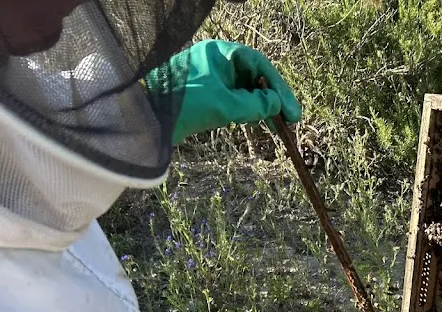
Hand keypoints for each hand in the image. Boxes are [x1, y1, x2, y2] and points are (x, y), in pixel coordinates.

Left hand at [149, 40, 300, 144]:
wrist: (149, 119)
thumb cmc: (185, 106)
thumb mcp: (226, 106)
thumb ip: (256, 105)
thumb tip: (276, 104)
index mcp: (220, 53)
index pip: (259, 66)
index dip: (280, 89)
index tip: (293, 113)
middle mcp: (217, 60)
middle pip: (254, 77)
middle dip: (273, 100)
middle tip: (290, 122)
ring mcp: (210, 76)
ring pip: (245, 90)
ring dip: (261, 108)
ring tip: (275, 128)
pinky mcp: (205, 93)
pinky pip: (233, 98)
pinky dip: (247, 111)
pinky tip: (255, 124)